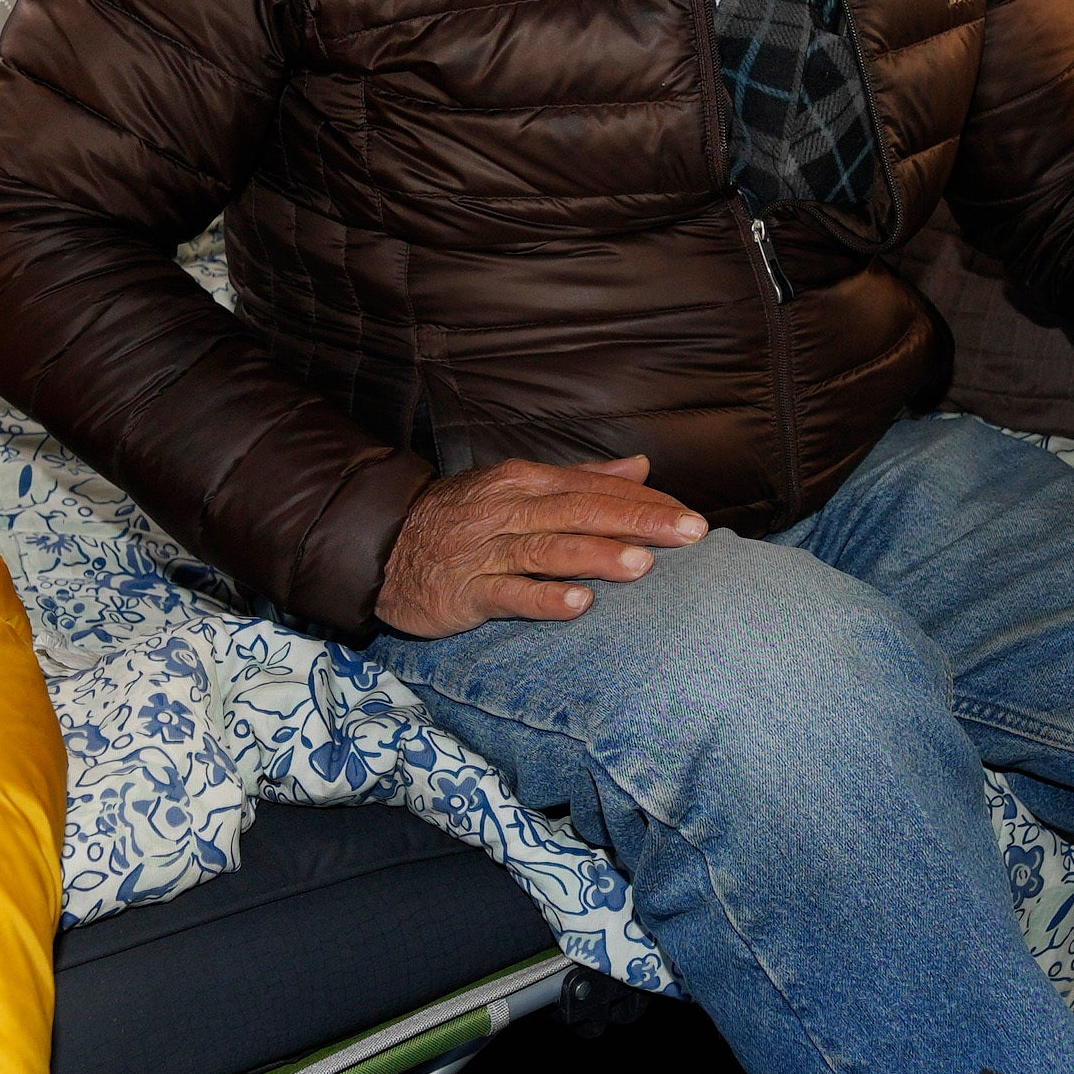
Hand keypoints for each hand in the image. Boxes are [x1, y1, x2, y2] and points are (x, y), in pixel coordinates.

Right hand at [374, 453, 706, 635]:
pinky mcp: (466, 591)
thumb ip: (582, 479)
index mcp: (527, 482)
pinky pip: (509, 594)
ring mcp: (487, 551)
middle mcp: (510, 510)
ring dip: (597, 556)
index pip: (596, 488)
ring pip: (550, 550)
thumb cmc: (462, 519)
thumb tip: (640, 467)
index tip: (690, 516)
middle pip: (582, 512)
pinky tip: (579, 605)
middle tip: (691, 532)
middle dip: (639, 522)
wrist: (382, 545)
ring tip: (643, 565)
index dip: (645, 501)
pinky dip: (544, 598)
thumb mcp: (519, 488)